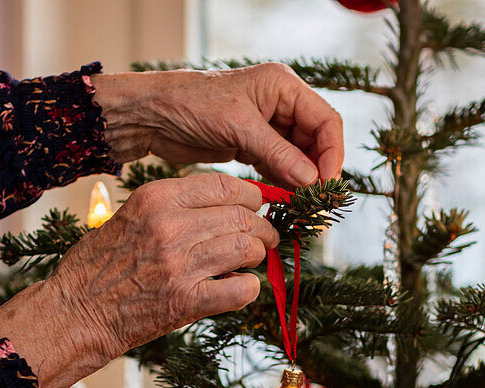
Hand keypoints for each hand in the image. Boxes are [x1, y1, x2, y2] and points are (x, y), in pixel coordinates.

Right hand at [0, 174, 276, 387]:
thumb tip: (222, 205)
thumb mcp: (130, 216)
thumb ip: (173, 207)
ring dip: (257, 256)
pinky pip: (242, 289)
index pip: (224, 185)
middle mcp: (170, 226)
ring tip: (252, 262)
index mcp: (156, 198)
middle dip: (262, 228)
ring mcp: (180, 264)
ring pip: (247, 249)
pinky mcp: (186, 301)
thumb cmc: (99, 266)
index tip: (257, 206)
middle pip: (242, 217)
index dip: (251, 195)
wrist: (76, 312)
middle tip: (265, 238)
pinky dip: (249, 288)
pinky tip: (240, 287)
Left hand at [92, 64, 343, 187]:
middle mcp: (280, 103)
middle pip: (317, 140)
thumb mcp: (238, 127)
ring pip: (300, 156)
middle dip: (318, 170)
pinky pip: (279, 165)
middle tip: (315, 202)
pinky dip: (283, 181)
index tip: (326, 185)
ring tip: (301, 205)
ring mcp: (267, 125)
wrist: (152, 116)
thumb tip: (311, 180)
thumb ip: (278, 153)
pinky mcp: (252, 144)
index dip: (332, 154)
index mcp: (283, 86)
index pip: (326, 121)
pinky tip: (282, 198)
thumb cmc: (190, 106)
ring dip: (301, 180)